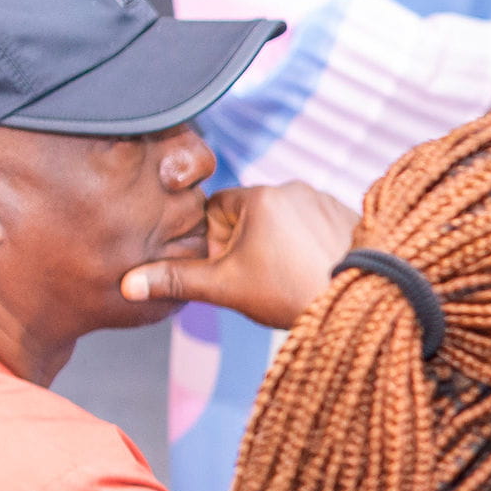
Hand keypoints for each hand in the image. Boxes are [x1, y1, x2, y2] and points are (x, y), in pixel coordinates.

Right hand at [121, 181, 355, 325]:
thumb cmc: (292, 293)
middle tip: (263, 279)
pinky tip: (314, 270)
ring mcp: (324, 199)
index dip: (215, 242)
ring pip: (283, 222)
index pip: (216, 210)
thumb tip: (126, 285)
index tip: (230, 268)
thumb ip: (176, 280)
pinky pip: (314, 226)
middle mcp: (294, 188)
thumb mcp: (227, 287)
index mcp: (260, 196)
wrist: (364, 302)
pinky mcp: (348, 215)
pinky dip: (308, 246)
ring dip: (278, 245)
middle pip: (250, 215)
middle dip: (247, 246)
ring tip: (291, 278)